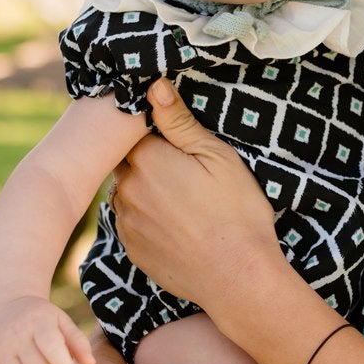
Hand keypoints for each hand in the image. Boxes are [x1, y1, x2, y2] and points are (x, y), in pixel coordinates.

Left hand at [110, 79, 281, 323]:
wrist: (238, 277)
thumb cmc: (236, 212)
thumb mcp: (217, 157)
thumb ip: (179, 121)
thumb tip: (152, 85)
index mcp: (146, 159)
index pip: (132, 132)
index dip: (153, 133)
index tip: (176, 143)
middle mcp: (126, 190)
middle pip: (127, 163)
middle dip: (148, 163)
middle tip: (183, 173)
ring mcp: (126, 223)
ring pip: (127, 194)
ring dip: (145, 193)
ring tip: (183, 203)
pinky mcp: (133, 251)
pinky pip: (132, 225)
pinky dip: (148, 221)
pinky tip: (178, 227)